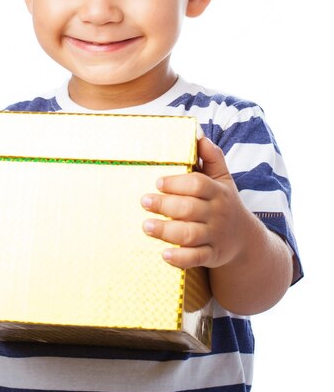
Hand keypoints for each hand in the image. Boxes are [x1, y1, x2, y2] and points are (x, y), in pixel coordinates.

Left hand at [141, 136, 251, 269]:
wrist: (246, 240)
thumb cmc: (224, 203)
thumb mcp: (223, 179)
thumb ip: (211, 156)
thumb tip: (197, 133)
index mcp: (218, 193)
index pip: (198, 185)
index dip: (177, 183)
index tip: (158, 182)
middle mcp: (218, 214)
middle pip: (189, 209)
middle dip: (165, 205)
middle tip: (144, 201)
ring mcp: (215, 236)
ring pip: (190, 235)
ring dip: (166, 231)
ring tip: (146, 226)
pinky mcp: (212, 256)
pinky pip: (196, 259)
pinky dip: (180, 258)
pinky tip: (164, 254)